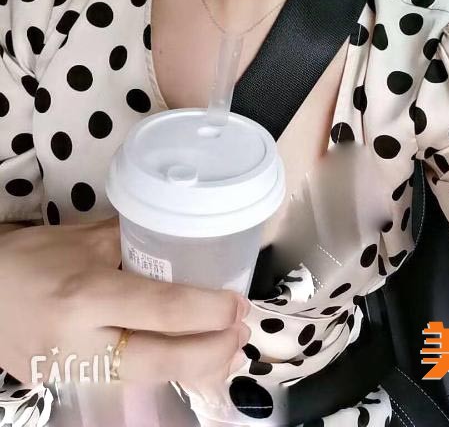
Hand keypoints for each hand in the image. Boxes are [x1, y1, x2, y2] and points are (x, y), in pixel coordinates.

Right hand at [0, 216, 250, 387]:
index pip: (163, 310)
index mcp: (87, 295)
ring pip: (147, 379)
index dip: (208, 311)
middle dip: (213, 352)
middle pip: (162, 360)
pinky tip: (183, 359)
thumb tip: (180, 238)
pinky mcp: (66, 387)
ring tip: (224, 348)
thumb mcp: (84, 239)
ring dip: (193, 366)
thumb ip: (133, 240)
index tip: (239, 304)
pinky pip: (124, 382)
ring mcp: (72, 373)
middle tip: (242, 332)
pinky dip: (160, 372)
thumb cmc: (29, 258)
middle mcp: (81, 342)